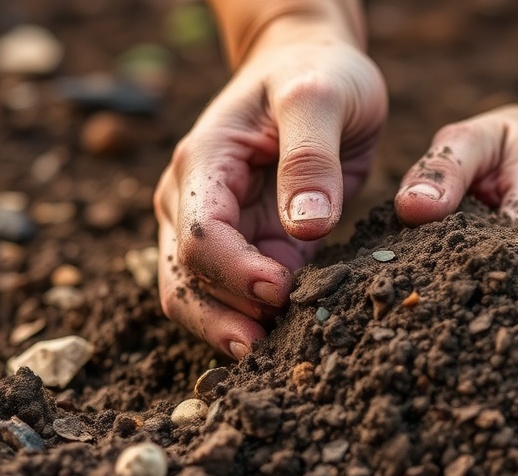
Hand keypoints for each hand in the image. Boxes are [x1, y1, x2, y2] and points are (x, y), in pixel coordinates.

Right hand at [154, 19, 385, 359]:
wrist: (311, 67)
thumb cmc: (315, 74)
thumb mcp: (319, 97)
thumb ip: (311, 157)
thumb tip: (307, 225)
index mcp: (202, 163)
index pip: (198, 234)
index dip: (234, 272)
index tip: (281, 288)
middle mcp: (192, 200)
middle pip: (186, 280)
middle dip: (224, 318)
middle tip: (273, 348)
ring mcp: (217, 227)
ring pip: (202, 297)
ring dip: (233, 328)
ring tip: (280, 353)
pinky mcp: (254, 245)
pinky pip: (242, 296)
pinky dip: (259, 319)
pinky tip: (293, 336)